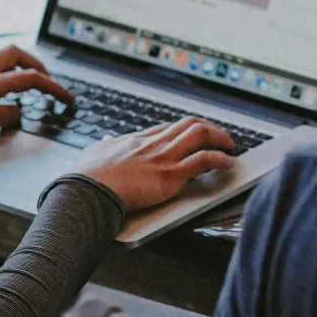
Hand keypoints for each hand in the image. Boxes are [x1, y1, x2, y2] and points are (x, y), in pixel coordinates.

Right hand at [76, 118, 236, 212]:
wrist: (87, 191)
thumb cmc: (86, 178)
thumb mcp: (92, 154)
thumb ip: (103, 146)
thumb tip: (105, 141)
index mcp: (136, 140)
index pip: (167, 127)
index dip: (184, 129)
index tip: (194, 133)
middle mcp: (154, 144)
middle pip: (188, 124)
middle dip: (208, 127)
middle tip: (219, 135)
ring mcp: (164, 157)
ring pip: (200, 134)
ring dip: (220, 137)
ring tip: (230, 144)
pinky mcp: (172, 175)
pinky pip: (205, 160)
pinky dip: (221, 158)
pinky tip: (228, 162)